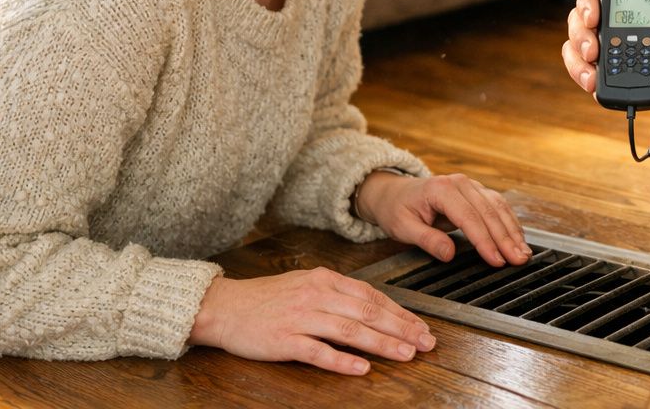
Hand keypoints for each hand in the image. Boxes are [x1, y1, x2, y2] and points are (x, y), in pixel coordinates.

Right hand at [189, 269, 433, 375]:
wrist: (224, 306)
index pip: (372, 296)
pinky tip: (362, 369)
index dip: (401, 313)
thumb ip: (338, 294)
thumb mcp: (306, 285)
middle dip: (402, 328)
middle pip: (369, 312)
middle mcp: (317, 295)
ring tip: (405, 354)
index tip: (421, 327)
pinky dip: (343, 361)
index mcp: (325, 280)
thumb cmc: (267, 298)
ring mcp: (301, 317)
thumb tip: (373, 308)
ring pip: (351, 330)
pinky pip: (319, 351)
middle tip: (425, 342)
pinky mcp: (284, 340)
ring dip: (382, 343)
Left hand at [354, 171, 529, 267]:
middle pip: (488, 212)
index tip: (496, 260)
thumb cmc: (397, 209)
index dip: (485, 241)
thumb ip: (427, 240)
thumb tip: (450, 254)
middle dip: (505, 239)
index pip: (469, 217)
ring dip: (512, 231)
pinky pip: (497, 206)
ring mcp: (470, 185)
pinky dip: (510, 223)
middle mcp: (460, 183)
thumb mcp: (403, 228)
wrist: (394, 193)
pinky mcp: (476, 192)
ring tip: (524, 253)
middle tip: (518, 260)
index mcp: (441, 189)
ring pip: (498, 208)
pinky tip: (518, 238)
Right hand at [561, 0, 649, 97]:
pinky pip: (597, 75)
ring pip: (580, 51)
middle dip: (580, 38)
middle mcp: (618, 19)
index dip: (586, 2)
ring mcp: (617, 46)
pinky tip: (596, 88)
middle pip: (580, 23)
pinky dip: (591, 82)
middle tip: (593, 52)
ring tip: (591, 78)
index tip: (593, 17)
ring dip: (578, 64)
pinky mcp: (624, 70)